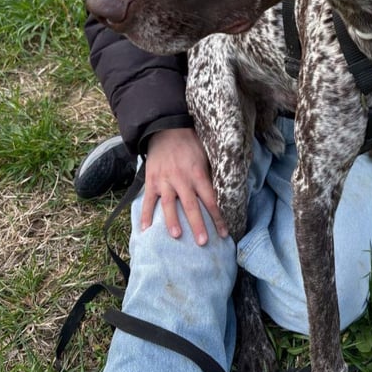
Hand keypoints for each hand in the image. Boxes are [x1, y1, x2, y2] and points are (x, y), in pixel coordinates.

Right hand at [141, 128, 227, 244]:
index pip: (211, 199)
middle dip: (198, 224)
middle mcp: (181, 179)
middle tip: (203, 242)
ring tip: (176, 236)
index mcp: (198, 174)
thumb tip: (226, 192)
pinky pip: (148, 200)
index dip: (218, 217)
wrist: (167, 129)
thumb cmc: (191, 143)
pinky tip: (145, 229)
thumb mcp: (206, 155)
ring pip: (169, 204)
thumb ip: (212, 173)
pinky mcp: (151, 181)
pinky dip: (145, 215)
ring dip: (172, 221)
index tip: (224, 233)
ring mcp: (165, 181)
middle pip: (191, 205)